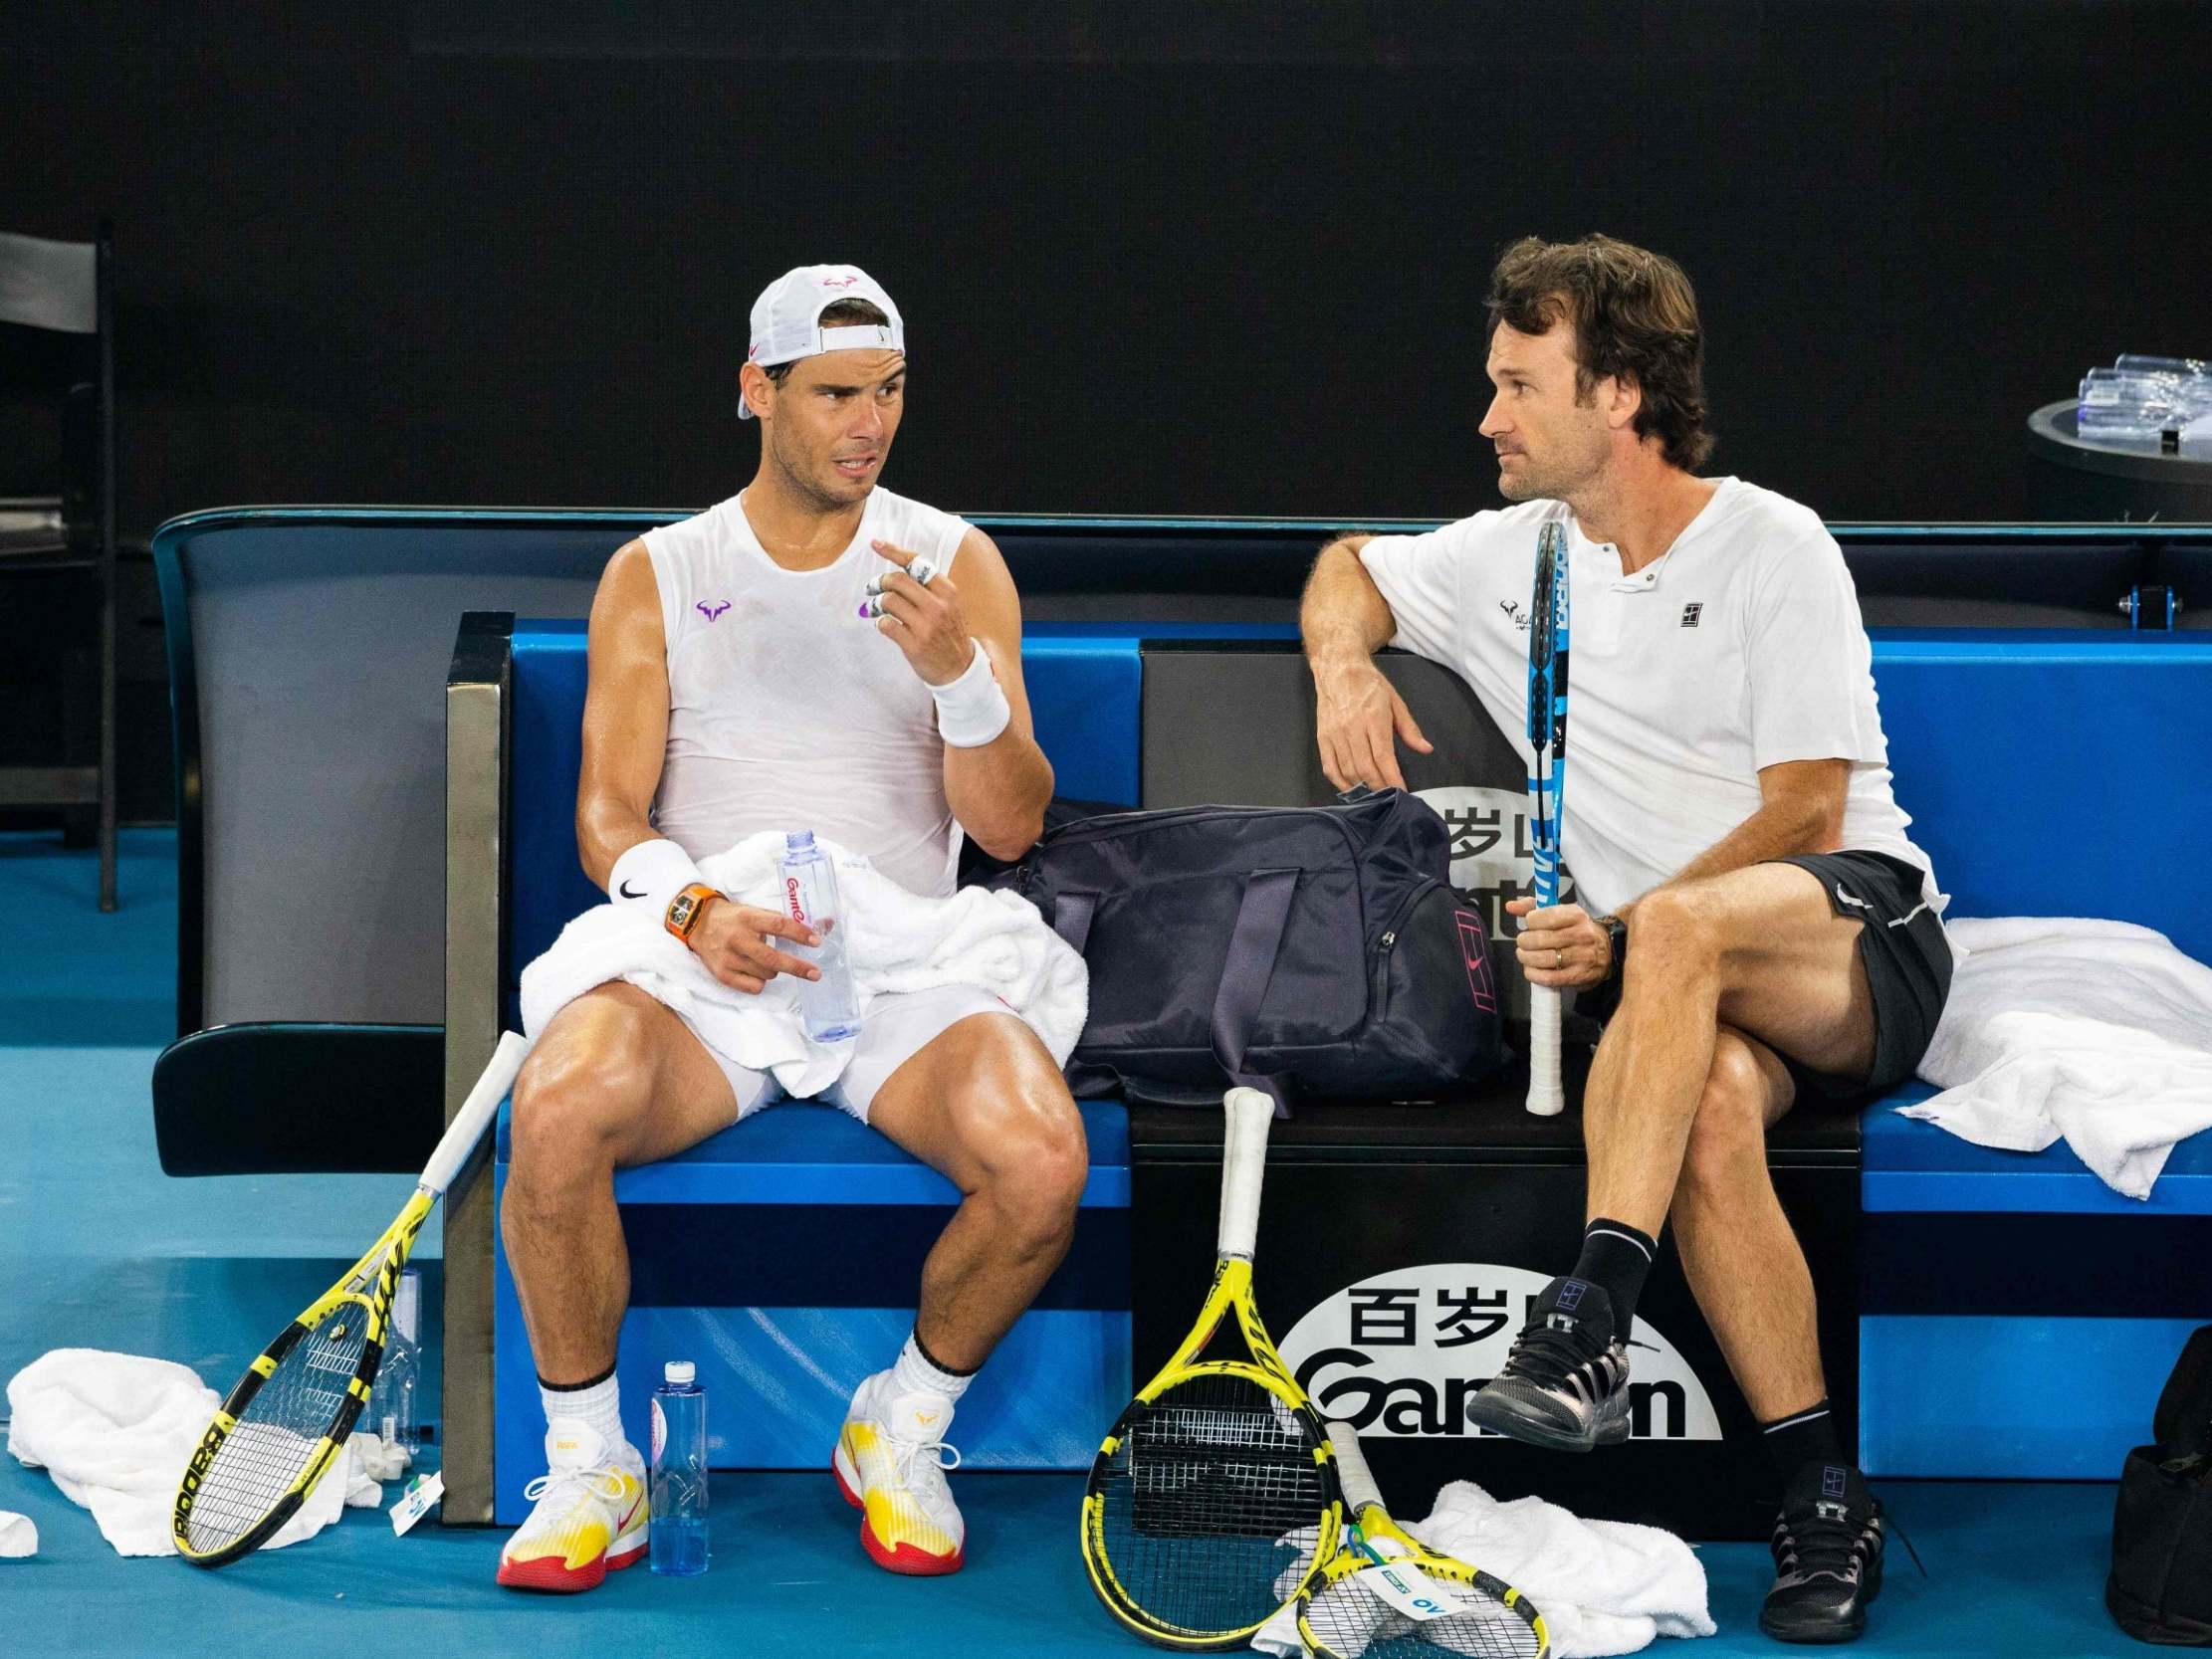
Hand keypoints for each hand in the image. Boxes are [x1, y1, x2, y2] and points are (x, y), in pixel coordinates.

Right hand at [685, 900, 823, 995]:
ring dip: (775, 970)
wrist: (697, 924)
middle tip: (815, 973)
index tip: (816, 941)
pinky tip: (755, 971)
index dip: (800, 934)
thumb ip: (785, 921)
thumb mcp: (756, 912)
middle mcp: (737, 938)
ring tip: (766, 960)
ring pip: (766, 974)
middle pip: (773, 958)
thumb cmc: (734, 918)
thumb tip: (825, 924)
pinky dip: (760, 981)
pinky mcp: (722, 974)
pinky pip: (754, 987)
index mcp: (748, 918)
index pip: (779, 926)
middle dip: (797, 967)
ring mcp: (728, 958)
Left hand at [866, 539, 976, 685]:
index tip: (875, 544)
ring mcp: (926, 626)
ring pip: (889, 601)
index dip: (893, 551)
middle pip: (897, 580)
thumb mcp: (948, 604)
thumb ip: (928, 587)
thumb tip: (896, 570)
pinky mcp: (914, 644)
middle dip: (879, 581)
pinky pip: (886, 625)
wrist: (960, 668)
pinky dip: (879, 622)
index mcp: (947, 591)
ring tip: (875, 609)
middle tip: (872, 588)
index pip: (916, 563)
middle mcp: (938, 606)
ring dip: (876, 603)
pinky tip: (883, 624)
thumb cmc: (949, 632)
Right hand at [1312, 656, 1432, 790]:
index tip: (1402, 791)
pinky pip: (1330, 767)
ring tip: (1374, 794)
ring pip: (1348, 771)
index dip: (1393, 779)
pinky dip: (1340, 782)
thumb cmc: (1369, 685)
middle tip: (1390, 796)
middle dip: (1379, 787)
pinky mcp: (1322, 738)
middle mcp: (1352, 728)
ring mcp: (1335, 734)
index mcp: (1373, 718)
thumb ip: (1409, 728)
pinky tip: (1352, 788)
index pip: (1383, 757)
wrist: (1338, 669)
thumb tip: (1425, 749)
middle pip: (1365, 768)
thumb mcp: (1395, 701)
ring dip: (1362, 787)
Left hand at [1509, 898, 1610, 989]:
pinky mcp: (1579, 976)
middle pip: (1541, 939)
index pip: (1545, 917)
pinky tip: (1531, 970)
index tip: (1529, 924)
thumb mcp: (1560, 913)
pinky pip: (1549, 978)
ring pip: (1543, 959)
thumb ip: (1533, 907)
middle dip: (1524, 941)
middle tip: (1523, 942)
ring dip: (1526, 958)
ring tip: (1524, 955)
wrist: (1607, 951)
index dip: (1530, 921)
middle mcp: (1581, 935)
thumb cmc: (1575, 929)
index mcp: (1576, 915)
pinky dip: (1534, 975)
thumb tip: (1510, 906)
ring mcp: (1581, 957)